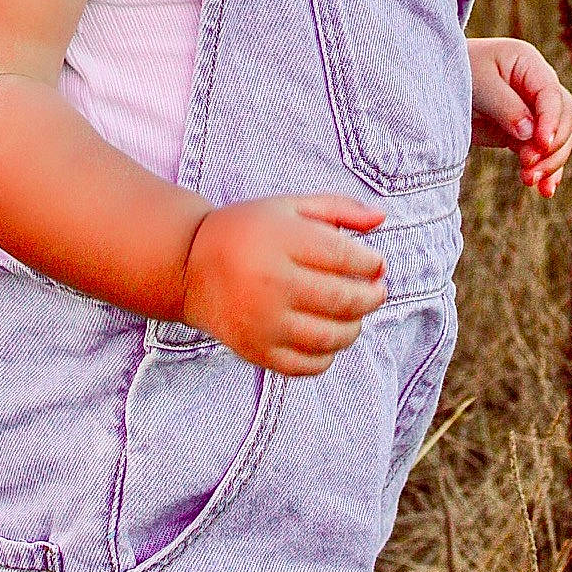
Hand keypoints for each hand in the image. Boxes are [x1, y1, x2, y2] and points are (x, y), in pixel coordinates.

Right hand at [180, 194, 386, 375]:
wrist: (189, 268)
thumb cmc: (248, 232)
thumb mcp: (290, 207)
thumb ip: (338, 209)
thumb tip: (381, 220)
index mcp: (281, 241)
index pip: (345, 257)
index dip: (371, 264)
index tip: (376, 264)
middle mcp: (271, 283)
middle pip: (343, 299)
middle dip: (371, 297)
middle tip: (376, 291)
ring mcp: (262, 322)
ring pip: (331, 337)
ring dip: (355, 327)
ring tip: (354, 314)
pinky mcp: (256, 351)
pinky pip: (307, 365)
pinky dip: (328, 355)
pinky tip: (327, 335)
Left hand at [469, 37, 571, 198]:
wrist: (433, 82)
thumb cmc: (457, 72)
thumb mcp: (479, 84)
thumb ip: (505, 107)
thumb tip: (531, 134)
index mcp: (528, 65)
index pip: (552, 96)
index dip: (551, 121)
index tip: (541, 144)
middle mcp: (537, 88)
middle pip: (564, 118)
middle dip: (552, 145)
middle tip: (528, 164)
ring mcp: (532, 112)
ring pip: (558, 139)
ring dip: (549, 163)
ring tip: (529, 180)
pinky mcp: (521, 134)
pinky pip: (542, 153)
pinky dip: (546, 171)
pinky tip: (545, 189)